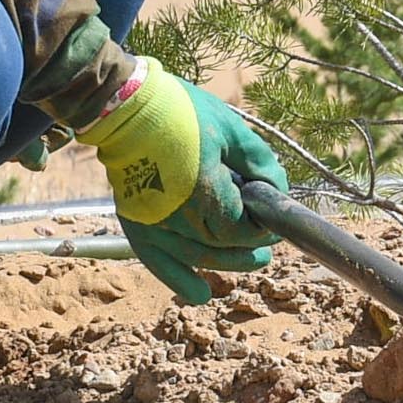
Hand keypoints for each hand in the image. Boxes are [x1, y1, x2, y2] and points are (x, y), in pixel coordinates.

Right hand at [81, 71, 288, 304]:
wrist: (126, 108)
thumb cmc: (183, 113)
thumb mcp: (232, 129)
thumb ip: (260, 163)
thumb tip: (277, 191)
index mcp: (205, 190)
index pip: (241, 229)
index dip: (262, 230)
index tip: (272, 220)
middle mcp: (178, 215)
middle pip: (222, 247)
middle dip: (250, 246)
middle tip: (268, 243)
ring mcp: (154, 223)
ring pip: (199, 257)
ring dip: (229, 264)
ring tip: (255, 262)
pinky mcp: (136, 224)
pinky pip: (159, 264)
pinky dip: (180, 281)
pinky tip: (202, 293)